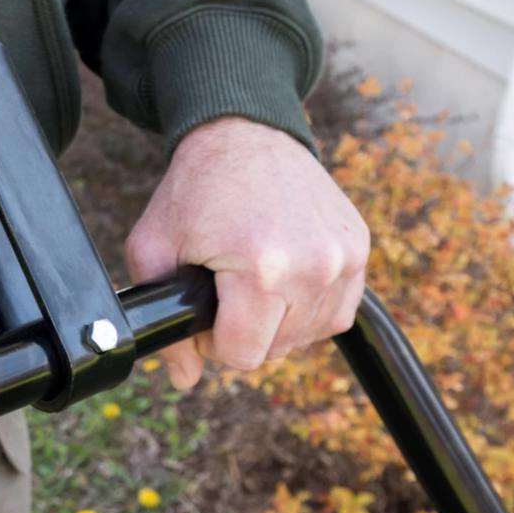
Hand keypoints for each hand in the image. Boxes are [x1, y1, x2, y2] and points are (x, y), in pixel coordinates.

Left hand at [123, 117, 368, 390]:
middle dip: (243, 331)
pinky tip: (281, 278)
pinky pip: (335, 313)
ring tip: (251, 277)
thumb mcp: (153, 248)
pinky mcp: (359, 249)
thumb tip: (184, 379)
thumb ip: (161, 319)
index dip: (214, 343)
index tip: (205, 309)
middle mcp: (314, 265)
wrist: (246, 133)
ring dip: (276, 321)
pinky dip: (306, 307)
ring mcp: (344, 257)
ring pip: (306, 337)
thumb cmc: (195, 190)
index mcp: (263, 268)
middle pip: (275, 350)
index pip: (243, 356)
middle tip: (223, 288)